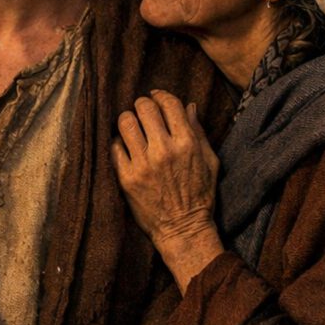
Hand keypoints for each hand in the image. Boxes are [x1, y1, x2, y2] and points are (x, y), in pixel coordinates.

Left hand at [112, 90, 223, 291]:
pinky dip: (119, 143)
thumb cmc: (200, 195)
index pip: (169, 104)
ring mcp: (143, 164)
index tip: (156, 97)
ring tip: (132, 127)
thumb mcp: (210, 161)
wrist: (183, 229)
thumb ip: (198, 132)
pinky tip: (127, 148)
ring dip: (128, 120)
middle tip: (143, 113)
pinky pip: (114, 146)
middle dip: (143, 105)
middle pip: (143, 107)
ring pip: (124, 122)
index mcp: (187, 143)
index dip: (161, 95)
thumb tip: (189, 106)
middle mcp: (163, 150)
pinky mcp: (126, 177)